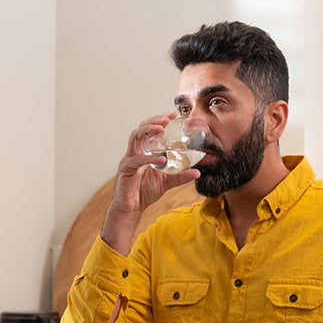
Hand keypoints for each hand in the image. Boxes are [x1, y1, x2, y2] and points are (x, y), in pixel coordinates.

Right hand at [101, 113, 199, 253]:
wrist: (131, 208)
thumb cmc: (145, 191)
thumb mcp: (167, 182)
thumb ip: (180, 176)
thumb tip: (197, 171)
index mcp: (144, 151)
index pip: (150, 130)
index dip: (160, 120)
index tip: (172, 114)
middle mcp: (135, 151)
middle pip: (141, 128)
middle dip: (154, 121)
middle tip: (167, 118)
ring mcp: (129, 159)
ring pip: (135, 137)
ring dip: (148, 130)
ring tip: (161, 128)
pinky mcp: (125, 169)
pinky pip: (136, 160)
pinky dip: (149, 158)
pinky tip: (161, 158)